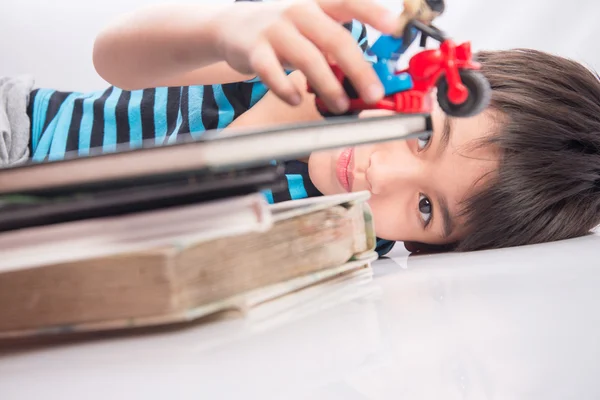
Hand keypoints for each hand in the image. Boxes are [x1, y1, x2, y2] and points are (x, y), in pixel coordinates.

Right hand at [213, 0, 396, 112]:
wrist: (233, 26)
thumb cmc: (284, 29)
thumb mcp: (312, 25)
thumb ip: (337, 42)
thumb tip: (369, 73)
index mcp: (318, 3)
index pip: (349, 2)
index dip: (372, 12)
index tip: (395, 27)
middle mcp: (298, 11)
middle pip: (335, 39)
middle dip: (358, 69)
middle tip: (374, 93)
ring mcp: (275, 30)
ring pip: (308, 59)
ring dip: (329, 86)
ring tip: (341, 105)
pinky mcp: (254, 50)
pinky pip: (272, 74)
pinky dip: (287, 90)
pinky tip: (297, 100)